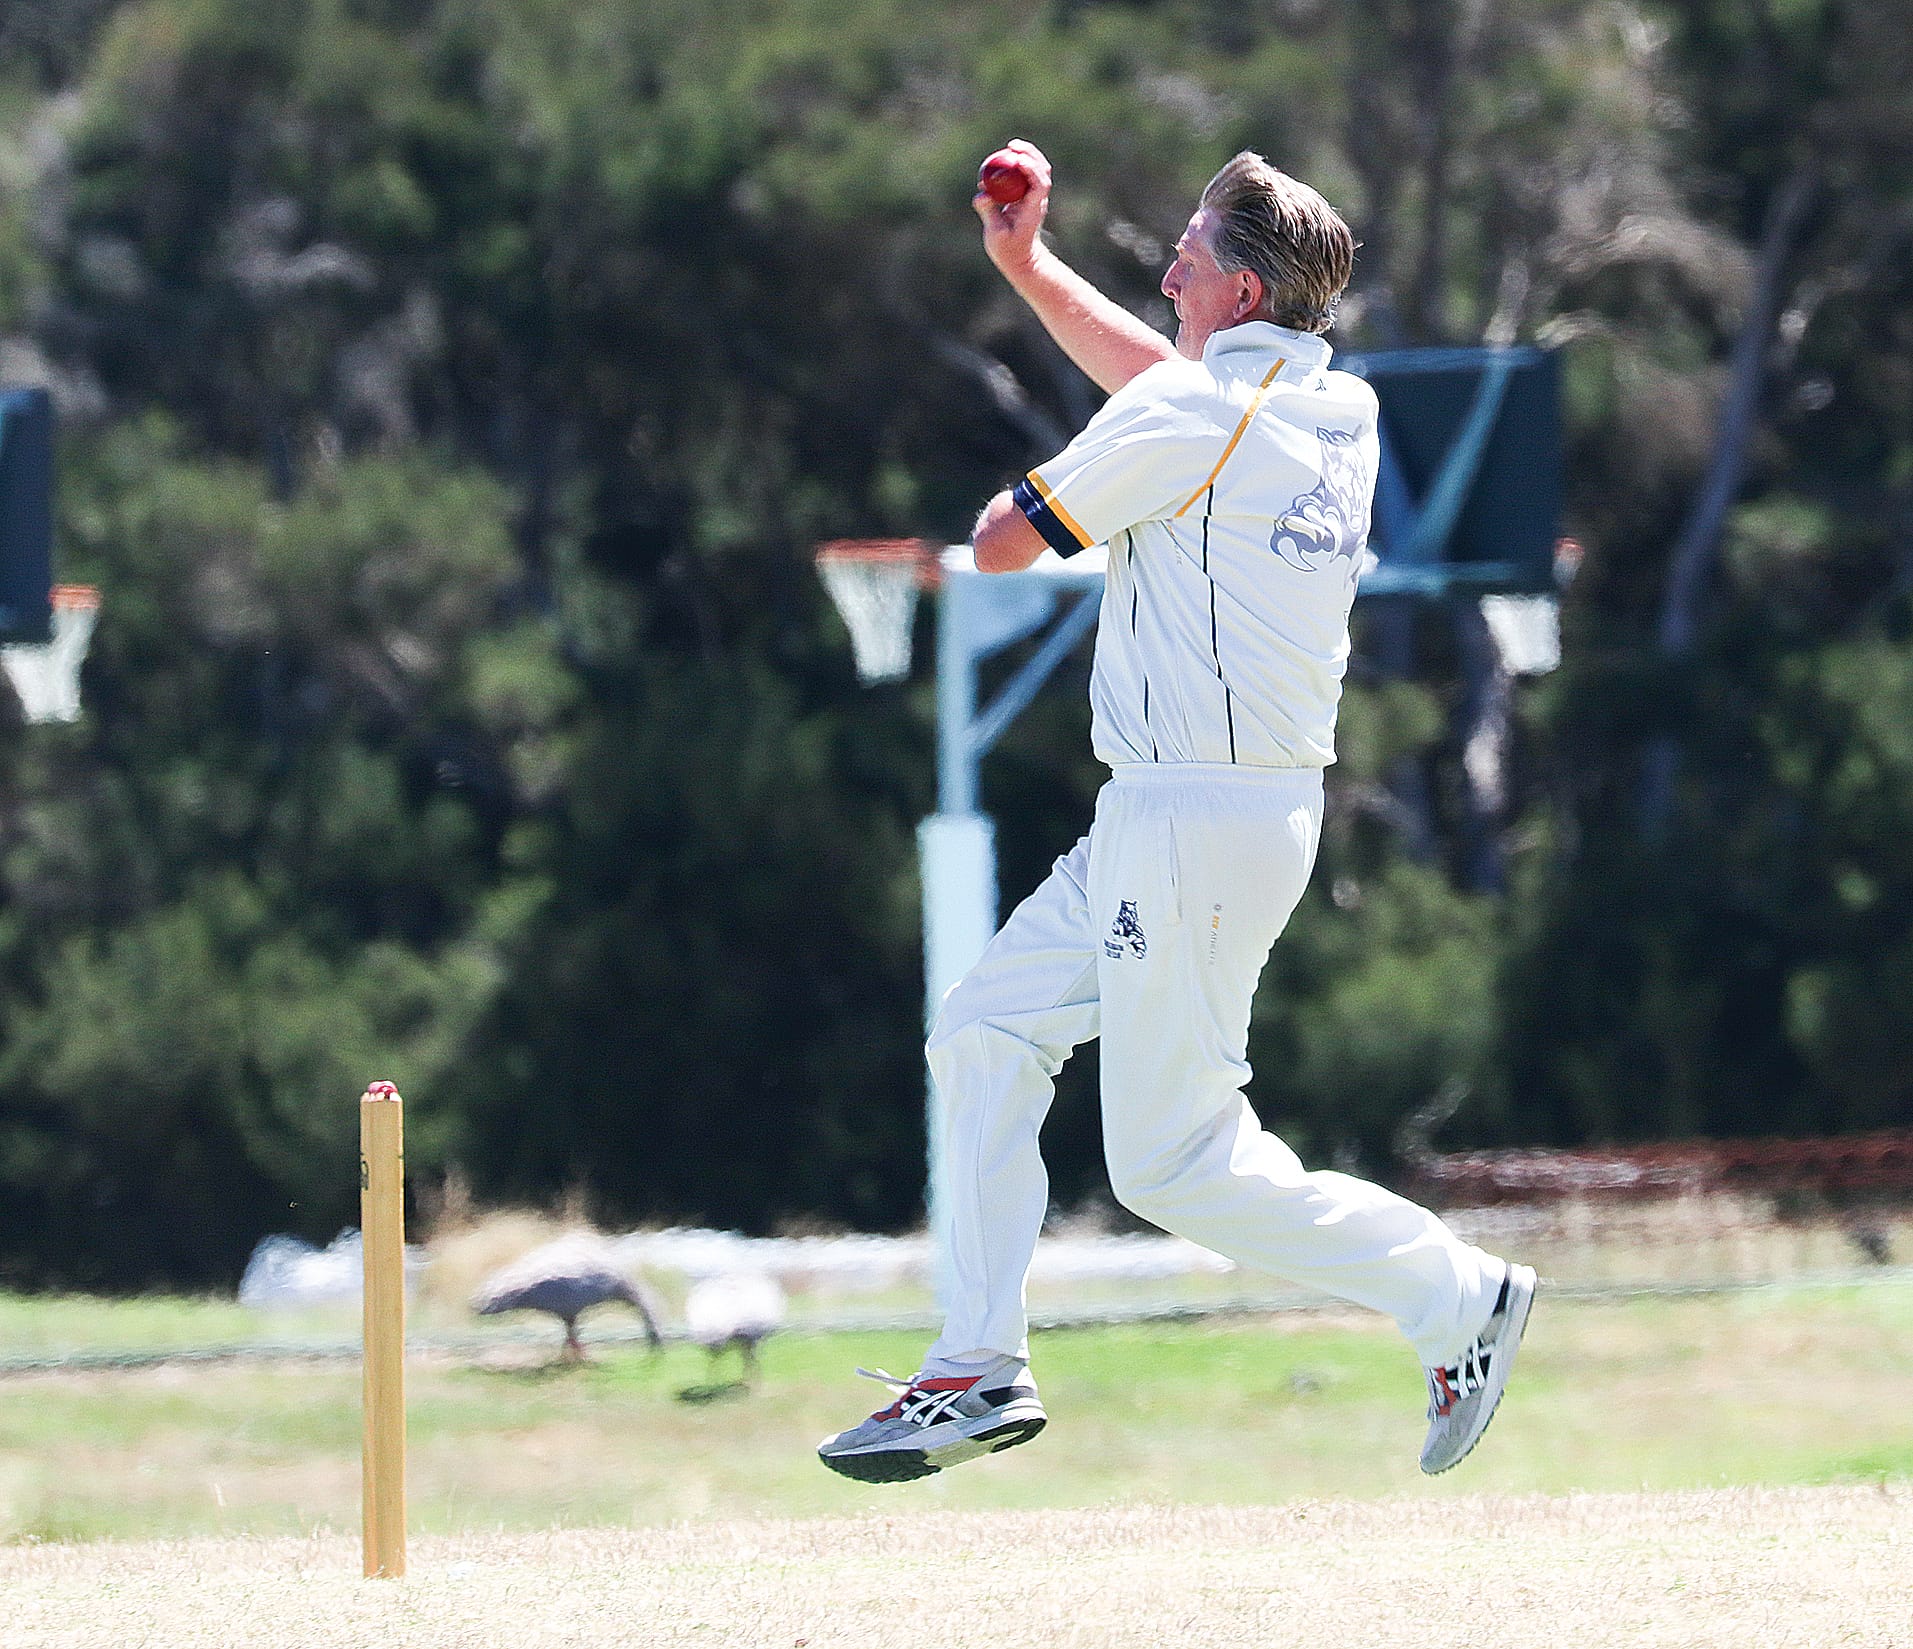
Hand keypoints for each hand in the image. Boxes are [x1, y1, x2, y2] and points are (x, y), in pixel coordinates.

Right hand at [973, 139, 1052, 275]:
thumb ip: (989, 212)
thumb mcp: (996, 235)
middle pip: (1042, 169)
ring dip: (1026, 155)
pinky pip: (1025, 175)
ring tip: (1010, 146)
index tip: (1016, 160)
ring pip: (1037, 169)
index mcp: (1033, 208)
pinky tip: (1004, 159)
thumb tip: (981, 194)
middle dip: (1029, 154)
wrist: (1021, 259)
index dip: (1031, 169)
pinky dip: (1017, 164)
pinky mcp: (1026, 196)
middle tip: (1012, 145)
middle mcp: (1037, 199)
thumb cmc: (1009, 251)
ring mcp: (1034, 197)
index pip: (1039, 183)